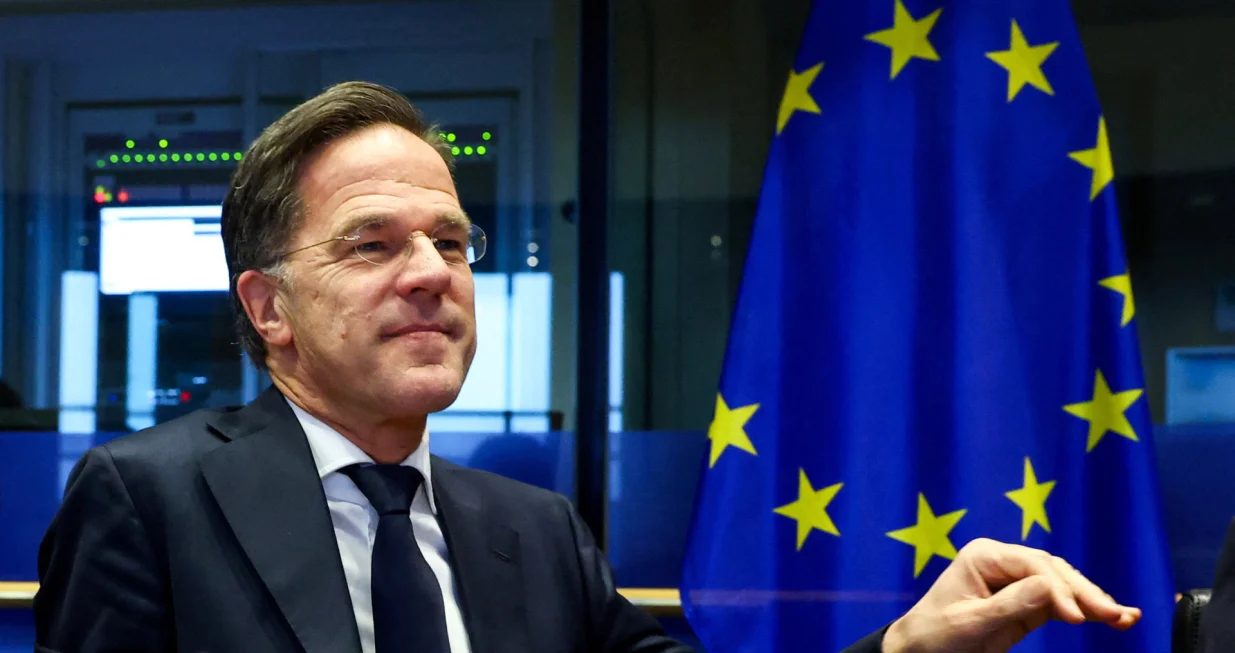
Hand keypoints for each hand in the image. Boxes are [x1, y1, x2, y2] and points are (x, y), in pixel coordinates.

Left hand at [881, 538, 1140, 652]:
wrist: (921, 649)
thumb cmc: (936, 633)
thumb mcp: (969, 622)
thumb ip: (1008, 605)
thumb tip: (1048, 587)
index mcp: (984, 556)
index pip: (1032, 565)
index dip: (1058, 588)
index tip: (1076, 616)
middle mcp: (1003, 562)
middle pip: (1053, 571)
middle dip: (1085, 593)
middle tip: (1115, 615)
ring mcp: (1016, 580)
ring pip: (1063, 584)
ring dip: (1092, 600)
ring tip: (1125, 618)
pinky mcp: (1025, 602)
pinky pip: (1060, 603)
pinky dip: (1084, 610)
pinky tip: (1113, 617)